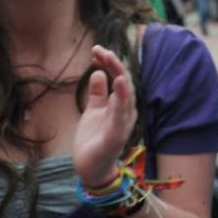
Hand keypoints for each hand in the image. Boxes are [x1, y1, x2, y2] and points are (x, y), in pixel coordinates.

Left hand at [73, 46, 136, 187]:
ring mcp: (123, 122)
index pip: (118, 78)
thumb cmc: (94, 139)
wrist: (91, 168)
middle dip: (114, 64)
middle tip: (100, 50)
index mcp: (120, 105)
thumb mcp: (93, 111)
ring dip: (119, 75)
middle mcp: (126, 111)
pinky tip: (117, 82)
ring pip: (126, 94)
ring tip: (110, 59)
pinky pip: (121, 113)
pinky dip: (121, 96)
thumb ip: (97, 94)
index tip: (95, 50)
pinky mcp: (117, 134)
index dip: (109, 63)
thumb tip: (97, 73)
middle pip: (124, 82)